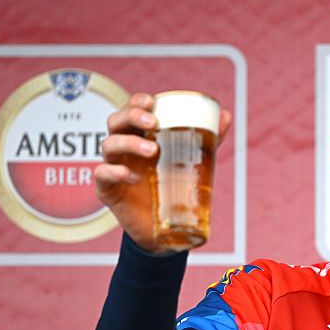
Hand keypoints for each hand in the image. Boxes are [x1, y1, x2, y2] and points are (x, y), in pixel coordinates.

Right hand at [93, 93, 232, 251]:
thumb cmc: (172, 187)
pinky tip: (133, 177)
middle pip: (116, 121)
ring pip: (109, 145)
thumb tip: (227, 117)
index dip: (137, 102)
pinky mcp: (107, 190)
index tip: (152, 102)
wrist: (163, 228)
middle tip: (154, 123)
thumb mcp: (191, 161)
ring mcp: (113, 167)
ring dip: (129, 143)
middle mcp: (124, 149)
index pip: (131, 110)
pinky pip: (102, 175)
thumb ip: (206, 140)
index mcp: (140, 136)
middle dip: (132, 116)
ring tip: (153, 151)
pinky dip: (115, 172)